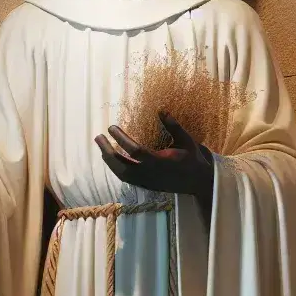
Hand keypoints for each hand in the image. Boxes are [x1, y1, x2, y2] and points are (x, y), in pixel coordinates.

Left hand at [95, 113, 213, 200]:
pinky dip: (115, 167)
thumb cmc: (192, 159)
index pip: (134, 150)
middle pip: (121, 165)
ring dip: (109, 160)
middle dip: (107, 151)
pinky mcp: (145, 186)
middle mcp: (150, 174)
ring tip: (102, 146)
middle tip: (98, 137)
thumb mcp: (187, 140)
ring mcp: (146, 182)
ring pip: (121, 173)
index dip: (121, 138)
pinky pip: (125, 178)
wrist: (197, 183)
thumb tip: (161, 110)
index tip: (111, 127)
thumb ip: (174, 126)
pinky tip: (111, 157)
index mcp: (160, 161)